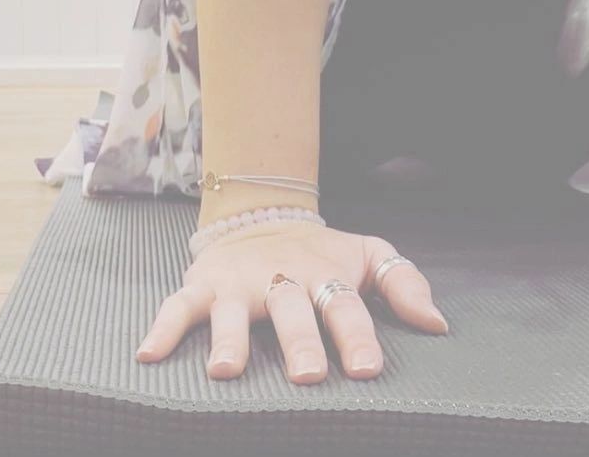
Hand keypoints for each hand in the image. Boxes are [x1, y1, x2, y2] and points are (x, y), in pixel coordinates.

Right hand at [135, 221, 447, 383]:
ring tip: (225, 371)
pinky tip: (148, 356)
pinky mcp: (203, 283)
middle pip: (291, 309)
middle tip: (307, 374)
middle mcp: (279, 279)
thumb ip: (402, 281)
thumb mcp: (365, 253)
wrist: (260, 213)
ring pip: (232, 310)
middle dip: (299, 340)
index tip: (366, 368)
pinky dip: (162, 327)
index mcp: (322, 275)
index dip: (356, 335)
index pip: (343, 306)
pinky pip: (178, 305)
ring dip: (229, 339)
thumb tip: (439, 324)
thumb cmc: (320, 252)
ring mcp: (237, 282)